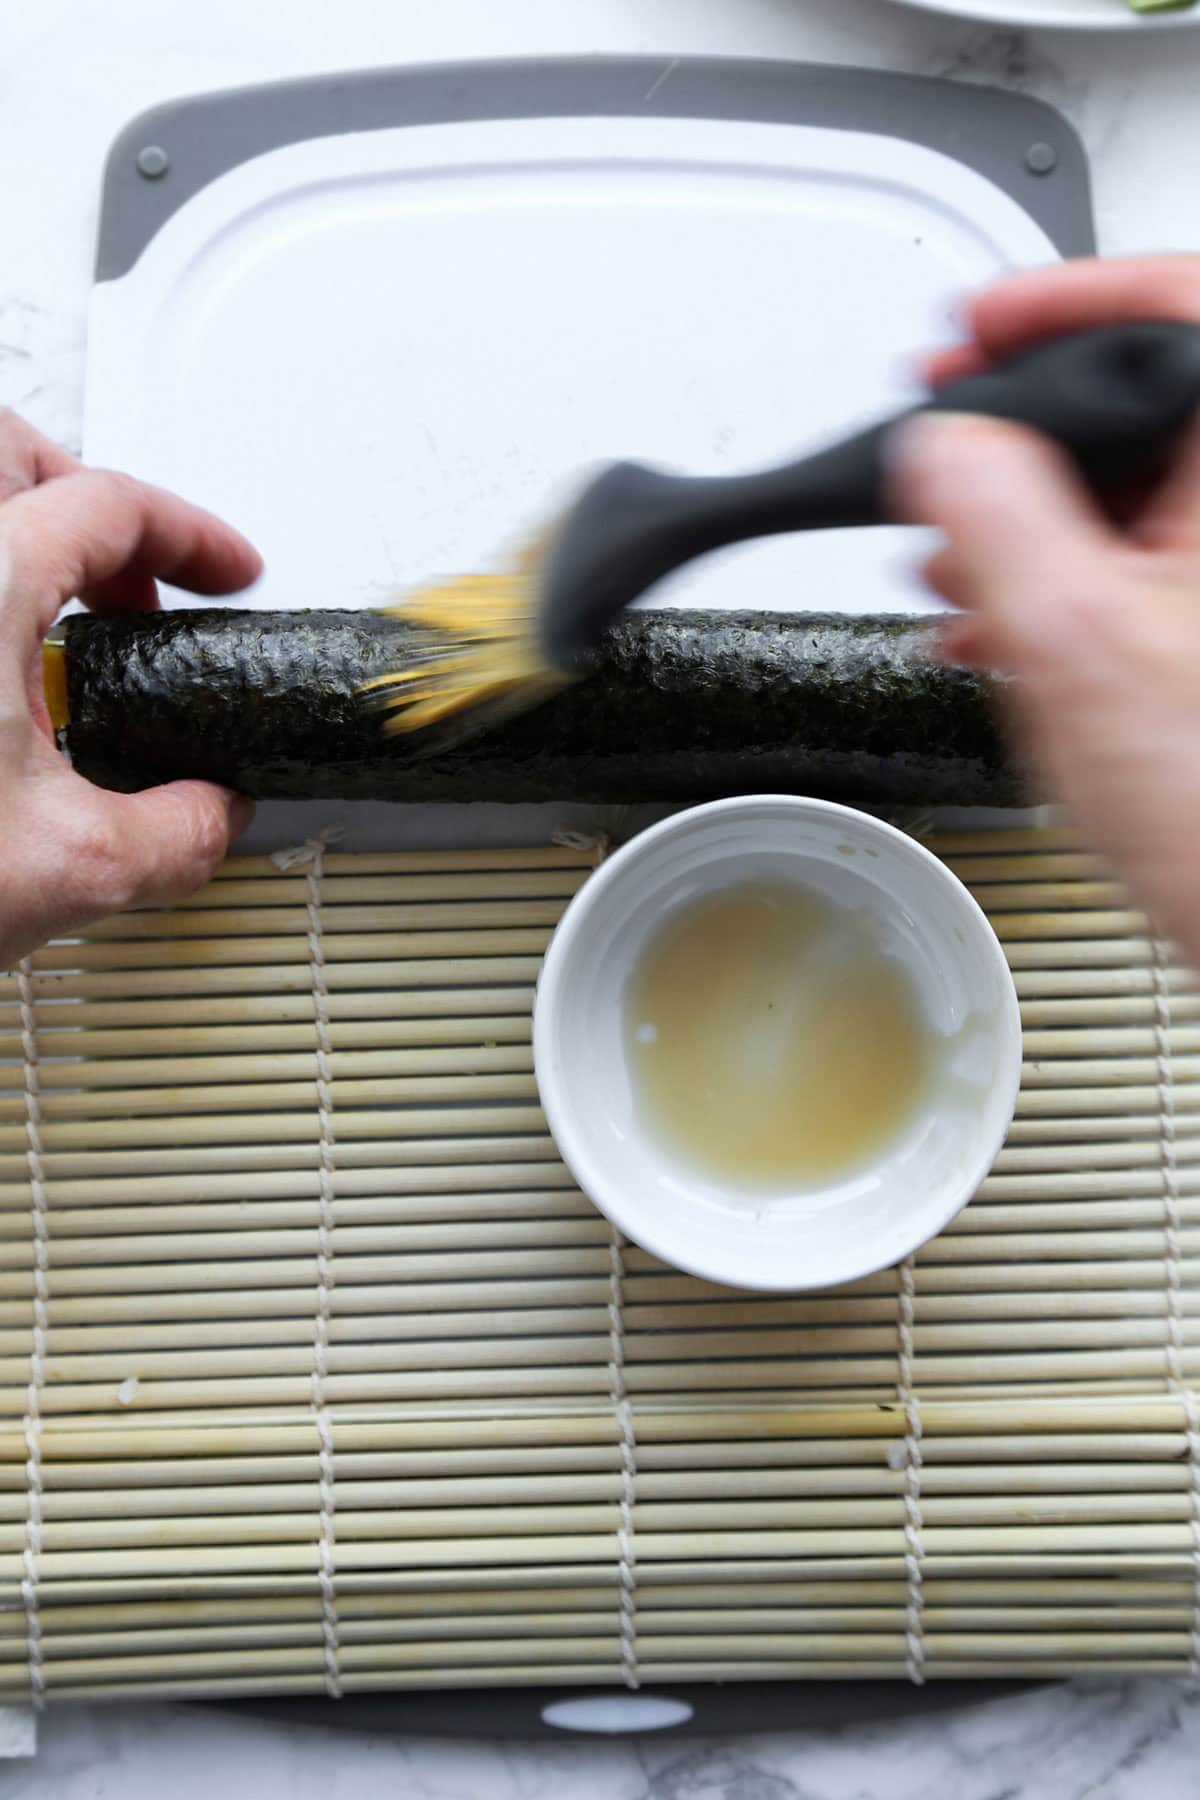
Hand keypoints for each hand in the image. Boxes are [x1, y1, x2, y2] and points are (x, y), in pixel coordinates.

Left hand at [0, 411, 260, 967]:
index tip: (225, 573)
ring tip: (58, 620)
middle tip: (130, 584)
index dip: (191, 534)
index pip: (107, 505)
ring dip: (22, 536)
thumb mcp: (71, 869)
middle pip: (11, 455)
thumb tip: (210, 809)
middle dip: (88, 501)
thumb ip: (176, 832)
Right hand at [890, 255, 1199, 966]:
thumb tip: (938, 444)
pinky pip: (1136, 566)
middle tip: (938, 455)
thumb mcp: (1074, 641)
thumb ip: (992, 516)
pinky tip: (991, 629)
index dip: (1057, 300)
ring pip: (1129, 493)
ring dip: (1023, 520)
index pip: (1173, 302)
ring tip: (946, 566)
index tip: (970, 334)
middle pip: (1135, 406)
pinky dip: (1058, 582)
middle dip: (1019, 435)